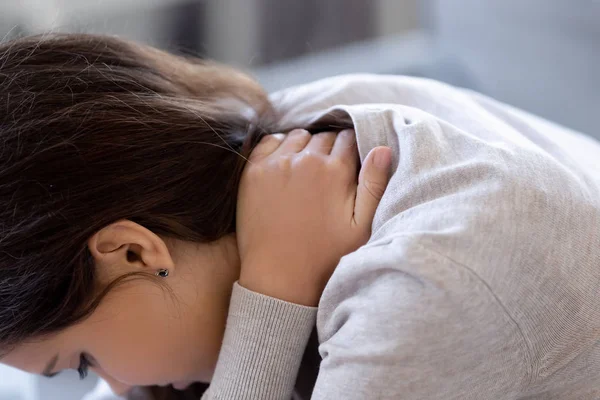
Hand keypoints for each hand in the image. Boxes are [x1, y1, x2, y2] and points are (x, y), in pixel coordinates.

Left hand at [236, 129, 391, 305]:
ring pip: (298, 137)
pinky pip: (270, 141)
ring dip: (306, 147)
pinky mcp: (253, 171)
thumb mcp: (361, 227)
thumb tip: (382, 148)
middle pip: (324, 137)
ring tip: (307, 171)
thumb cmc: (325, 256)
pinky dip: (280, 147)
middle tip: (328, 174)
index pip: (349, 139)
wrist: (279, 276)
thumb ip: (374, 184)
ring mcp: (276, 163)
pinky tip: (285, 166)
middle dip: (330, 149)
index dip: (352, 150)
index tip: (348, 165)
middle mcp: (305, 160)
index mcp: (335, 171)